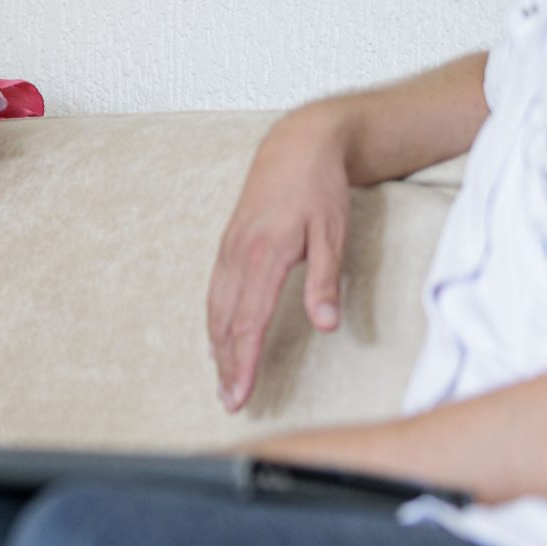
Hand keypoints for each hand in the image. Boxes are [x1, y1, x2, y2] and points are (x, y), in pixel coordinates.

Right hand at [207, 102, 355, 412]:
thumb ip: (326, 282)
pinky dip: (213, 322)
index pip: (249, 323)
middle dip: (227, 366)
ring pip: (215, 310)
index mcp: (265, 257)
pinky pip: (214, 292)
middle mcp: (239, 257)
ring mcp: (229, 250)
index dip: (244, 363)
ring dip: (217, 349)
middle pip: (226, 324)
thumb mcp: (333, 234)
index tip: (241, 394)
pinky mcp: (228, 245)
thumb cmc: (319, 189)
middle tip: (230, 401)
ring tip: (222, 380)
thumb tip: (325, 325)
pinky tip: (217, 340)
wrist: (297, 144)